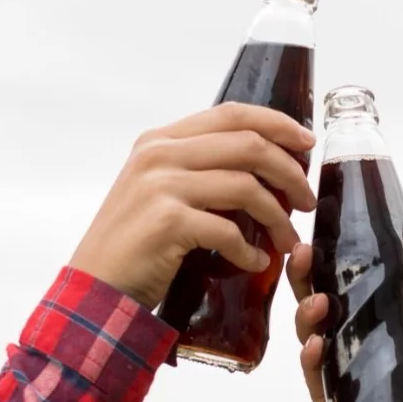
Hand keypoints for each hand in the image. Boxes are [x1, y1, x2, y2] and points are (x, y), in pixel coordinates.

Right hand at [71, 104, 317, 309]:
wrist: (95, 288)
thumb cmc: (134, 246)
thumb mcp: (161, 193)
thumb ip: (200, 172)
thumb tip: (261, 171)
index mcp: (160, 141)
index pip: (231, 114)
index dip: (277, 123)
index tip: (307, 143)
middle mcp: (159, 154)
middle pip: (248, 144)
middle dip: (289, 172)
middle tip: (306, 201)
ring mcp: (161, 185)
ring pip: (245, 186)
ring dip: (277, 218)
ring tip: (288, 243)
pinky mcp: (167, 221)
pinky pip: (228, 230)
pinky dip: (250, 251)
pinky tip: (255, 263)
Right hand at [286, 244, 402, 401]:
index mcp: (367, 320)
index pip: (336, 282)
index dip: (319, 260)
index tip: (312, 236)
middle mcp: (344, 342)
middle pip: (312, 303)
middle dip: (302, 279)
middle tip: (302, 256)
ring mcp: (336, 372)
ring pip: (307, 337)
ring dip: (306, 317)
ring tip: (318, 305)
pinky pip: (314, 380)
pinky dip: (311, 362)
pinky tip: (314, 348)